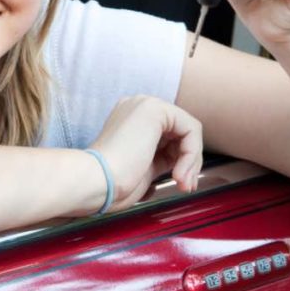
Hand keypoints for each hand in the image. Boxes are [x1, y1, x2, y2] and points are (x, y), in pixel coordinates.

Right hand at [90, 96, 202, 210]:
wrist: (97, 181)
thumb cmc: (113, 183)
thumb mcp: (144, 167)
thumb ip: (162, 157)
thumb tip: (184, 161)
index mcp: (130, 119)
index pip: (169, 136)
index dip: (181, 160)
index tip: (180, 184)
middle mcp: (137, 107)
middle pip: (181, 131)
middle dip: (189, 162)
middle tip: (186, 186)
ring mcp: (145, 105)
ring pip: (189, 131)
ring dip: (191, 161)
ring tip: (182, 183)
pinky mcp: (155, 109)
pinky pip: (191, 129)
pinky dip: (192, 154)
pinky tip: (178, 173)